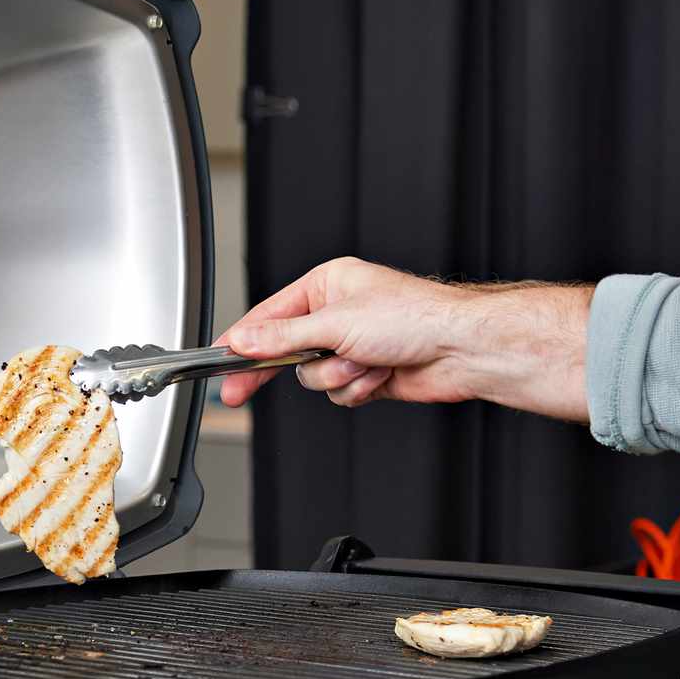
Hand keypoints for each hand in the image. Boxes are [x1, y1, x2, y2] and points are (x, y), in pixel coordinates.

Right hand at [217, 258, 593, 420]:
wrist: (460, 349)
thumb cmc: (414, 318)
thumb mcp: (336, 323)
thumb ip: (283, 336)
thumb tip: (245, 339)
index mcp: (327, 286)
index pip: (269, 315)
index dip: (242, 341)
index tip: (219, 360)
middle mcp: (338, 314)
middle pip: (286, 350)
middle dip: (283, 367)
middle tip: (238, 392)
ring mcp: (352, 346)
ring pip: (314, 377)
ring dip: (338, 376)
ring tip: (365, 361)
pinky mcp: (367, 374)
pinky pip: (339, 393)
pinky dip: (357, 388)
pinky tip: (380, 374)